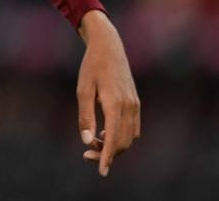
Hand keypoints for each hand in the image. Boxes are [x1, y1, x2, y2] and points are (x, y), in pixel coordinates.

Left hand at [76, 10, 139, 176]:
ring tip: (94, 144)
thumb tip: (87, 141)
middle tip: (86, 155)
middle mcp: (129, 106)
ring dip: (115, 146)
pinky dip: (121, 137)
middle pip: (123, 142)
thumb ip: (85, 117)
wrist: (108, 47)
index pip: (114, 139)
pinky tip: (105, 134)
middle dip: (107, 153)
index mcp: (115, 103)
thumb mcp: (82, 90)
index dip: (107, 157)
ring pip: (130, 137)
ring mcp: (135, 105)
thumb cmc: (91, 66)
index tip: (101, 171)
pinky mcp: (135, 103)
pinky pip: (132, 128)